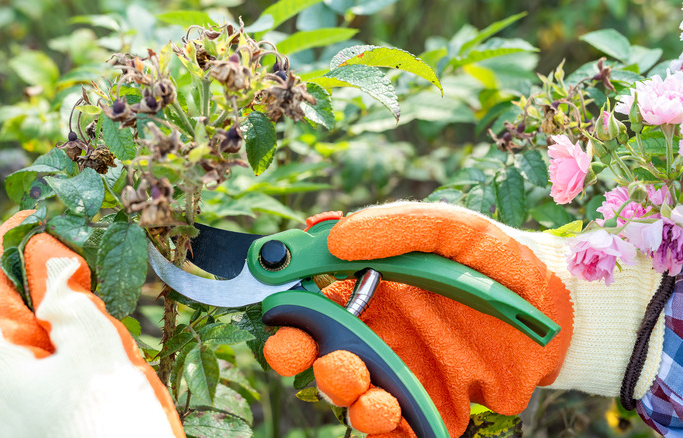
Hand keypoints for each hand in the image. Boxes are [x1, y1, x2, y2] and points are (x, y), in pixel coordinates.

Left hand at [0, 211, 184, 437]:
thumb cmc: (113, 421)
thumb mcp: (95, 347)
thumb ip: (68, 297)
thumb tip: (51, 260)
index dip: (13, 247)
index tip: (39, 217)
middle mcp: (1, 387)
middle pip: (12, 313)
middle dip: (43, 280)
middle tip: (79, 254)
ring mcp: (23, 406)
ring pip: (36, 339)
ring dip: (63, 312)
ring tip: (96, 295)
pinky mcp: (47, 416)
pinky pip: (52, 366)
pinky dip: (73, 343)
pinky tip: (103, 340)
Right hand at [264, 202, 663, 436]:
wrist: (560, 310)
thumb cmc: (502, 259)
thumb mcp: (452, 228)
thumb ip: (395, 226)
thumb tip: (330, 238)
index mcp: (372, 289)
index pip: (313, 297)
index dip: (287, 300)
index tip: (274, 298)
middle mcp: (379, 332)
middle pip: (317, 348)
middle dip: (296, 352)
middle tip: (295, 349)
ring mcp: (402, 371)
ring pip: (347, 389)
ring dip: (339, 388)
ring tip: (360, 381)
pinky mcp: (430, 407)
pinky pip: (392, 426)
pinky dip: (378, 424)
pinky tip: (387, 408)